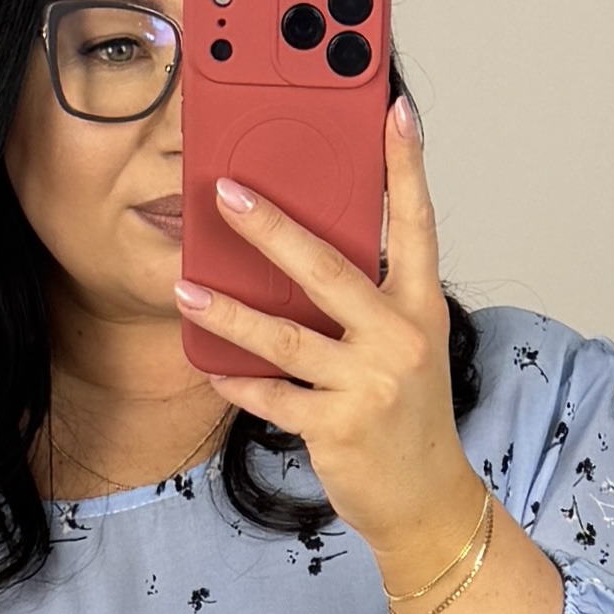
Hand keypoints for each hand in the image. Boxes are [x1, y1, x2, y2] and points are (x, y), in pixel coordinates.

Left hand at [174, 95, 487, 601]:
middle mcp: (399, 339)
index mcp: (420, 307)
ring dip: (230, 312)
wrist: (426, 501)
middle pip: (329, 270)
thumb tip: (300, 254)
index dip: (407, 167)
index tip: (395, 113)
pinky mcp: (337, 428)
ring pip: (286, 337)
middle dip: (273, 229)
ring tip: (187, 287)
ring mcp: (368, 385)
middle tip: (226, 194)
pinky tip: (210, 368)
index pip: (417, 223)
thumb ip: (368, 299)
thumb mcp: (405, 345)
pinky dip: (240, 382)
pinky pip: (273, 397)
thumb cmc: (409, 414)